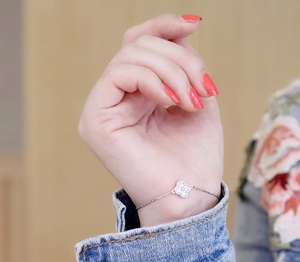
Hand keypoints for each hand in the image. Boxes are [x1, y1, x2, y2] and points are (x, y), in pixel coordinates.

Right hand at [78, 14, 223, 226]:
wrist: (189, 198)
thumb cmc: (195, 158)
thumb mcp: (197, 98)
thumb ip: (184, 64)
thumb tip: (181, 30)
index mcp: (136, 92)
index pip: (139, 42)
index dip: (164, 25)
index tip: (195, 24)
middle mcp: (115, 97)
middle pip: (139, 45)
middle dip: (180, 59)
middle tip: (205, 88)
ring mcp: (101, 108)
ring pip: (130, 55)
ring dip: (172, 72)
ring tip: (192, 101)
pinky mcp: (94, 120)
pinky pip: (117, 73)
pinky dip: (150, 79)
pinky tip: (170, 100)